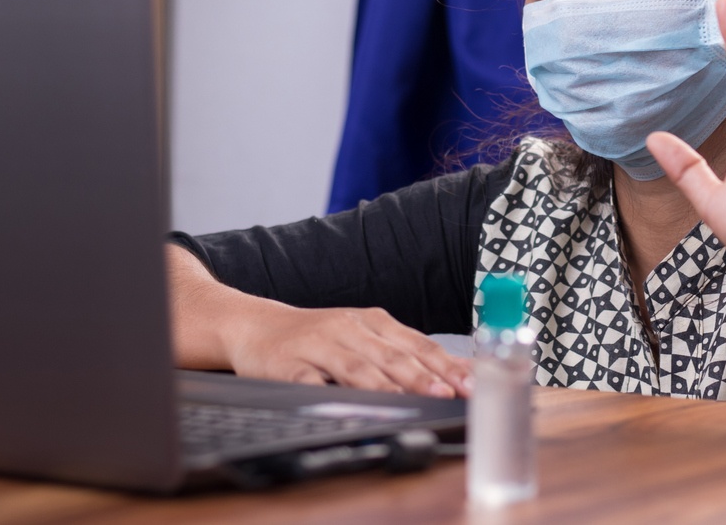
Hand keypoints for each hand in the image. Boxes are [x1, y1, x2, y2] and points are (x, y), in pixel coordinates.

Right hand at [224, 303, 472, 397]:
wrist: (256, 325)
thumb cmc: (320, 336)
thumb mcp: (365, 336)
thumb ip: (407, 354)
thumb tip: (459, 373)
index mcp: (373, 322)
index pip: (417, 344)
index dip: (444, 364)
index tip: (469, 382)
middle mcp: (348, 329)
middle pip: (391, 355)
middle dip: (422, 376)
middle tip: (447, 393)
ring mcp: (317, 345)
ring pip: (356, 366)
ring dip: (384, 384)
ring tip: (407, 400)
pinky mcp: (286, 365)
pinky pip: (308, 379)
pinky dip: (326, 390)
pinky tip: (342, 403)